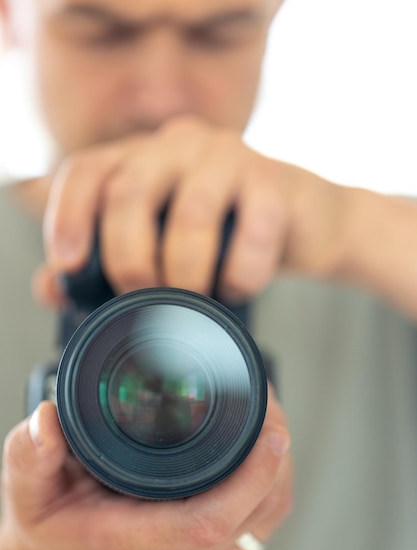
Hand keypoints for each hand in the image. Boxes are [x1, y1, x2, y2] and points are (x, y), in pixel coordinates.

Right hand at [0, 395, 291, 549]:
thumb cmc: (44, 539)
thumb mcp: (27, 491)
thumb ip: (32, 453)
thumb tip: (49, 418)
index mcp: (130, 545)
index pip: (210, 519)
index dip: (252, 476)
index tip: (270, 431)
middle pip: (254, 517)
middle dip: (275, 457)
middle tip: (269, 405)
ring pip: (264, 526)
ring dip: (277, 473)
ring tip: (269, 423)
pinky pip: (256, 534)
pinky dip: (268, 494)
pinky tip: (261, 462)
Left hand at [38, 115, 346, 306]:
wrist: (304, 221)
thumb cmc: (226, 235)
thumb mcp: (161, 245)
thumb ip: (104, 262)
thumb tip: (50, 288)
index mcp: (143, 157)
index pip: (88, 170)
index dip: (68, 216)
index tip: (67, 266)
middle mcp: (179, 146)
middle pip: (131, 191)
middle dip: (129, 257)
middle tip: (142, 297)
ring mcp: (230, 156)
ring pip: (191, 211)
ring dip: (185, 270)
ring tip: (191, 303)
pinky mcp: (276, 181)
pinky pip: (254, 229)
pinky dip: (240, 272)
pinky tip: (236, 288)